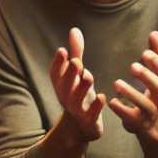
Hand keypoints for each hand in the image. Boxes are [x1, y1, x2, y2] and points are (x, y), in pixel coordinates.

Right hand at [49, 27, 104, 142]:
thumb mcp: (76, 75)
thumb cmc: (78, 94)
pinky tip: (102, 97)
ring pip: (76, 100)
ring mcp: (77, 110)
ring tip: (88, 76)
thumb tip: (74, 29)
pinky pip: (91, 115)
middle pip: (64, 86)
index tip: (62, 50)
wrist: (80, 128)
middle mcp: (66, 97)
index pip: (55, 74)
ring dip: (82, 88)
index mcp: (62, 85)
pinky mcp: (89, 121)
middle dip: (69, 74)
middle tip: (76, 61)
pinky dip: (96, 107)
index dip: (57, 63)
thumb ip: (76, 53)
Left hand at [108, 31, 157, 139]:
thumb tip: (154, 33)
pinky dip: (121, 109)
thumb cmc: (150, 94)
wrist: (148, 124)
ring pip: (145, 104)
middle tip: (132, 66)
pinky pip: (131, 117)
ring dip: (131, 93)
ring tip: (116, 83)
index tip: (144, 53)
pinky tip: (111, 101)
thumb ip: (156, 54)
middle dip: (146, 76)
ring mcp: (149, 112)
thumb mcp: (156, 74)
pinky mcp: (138, 123)